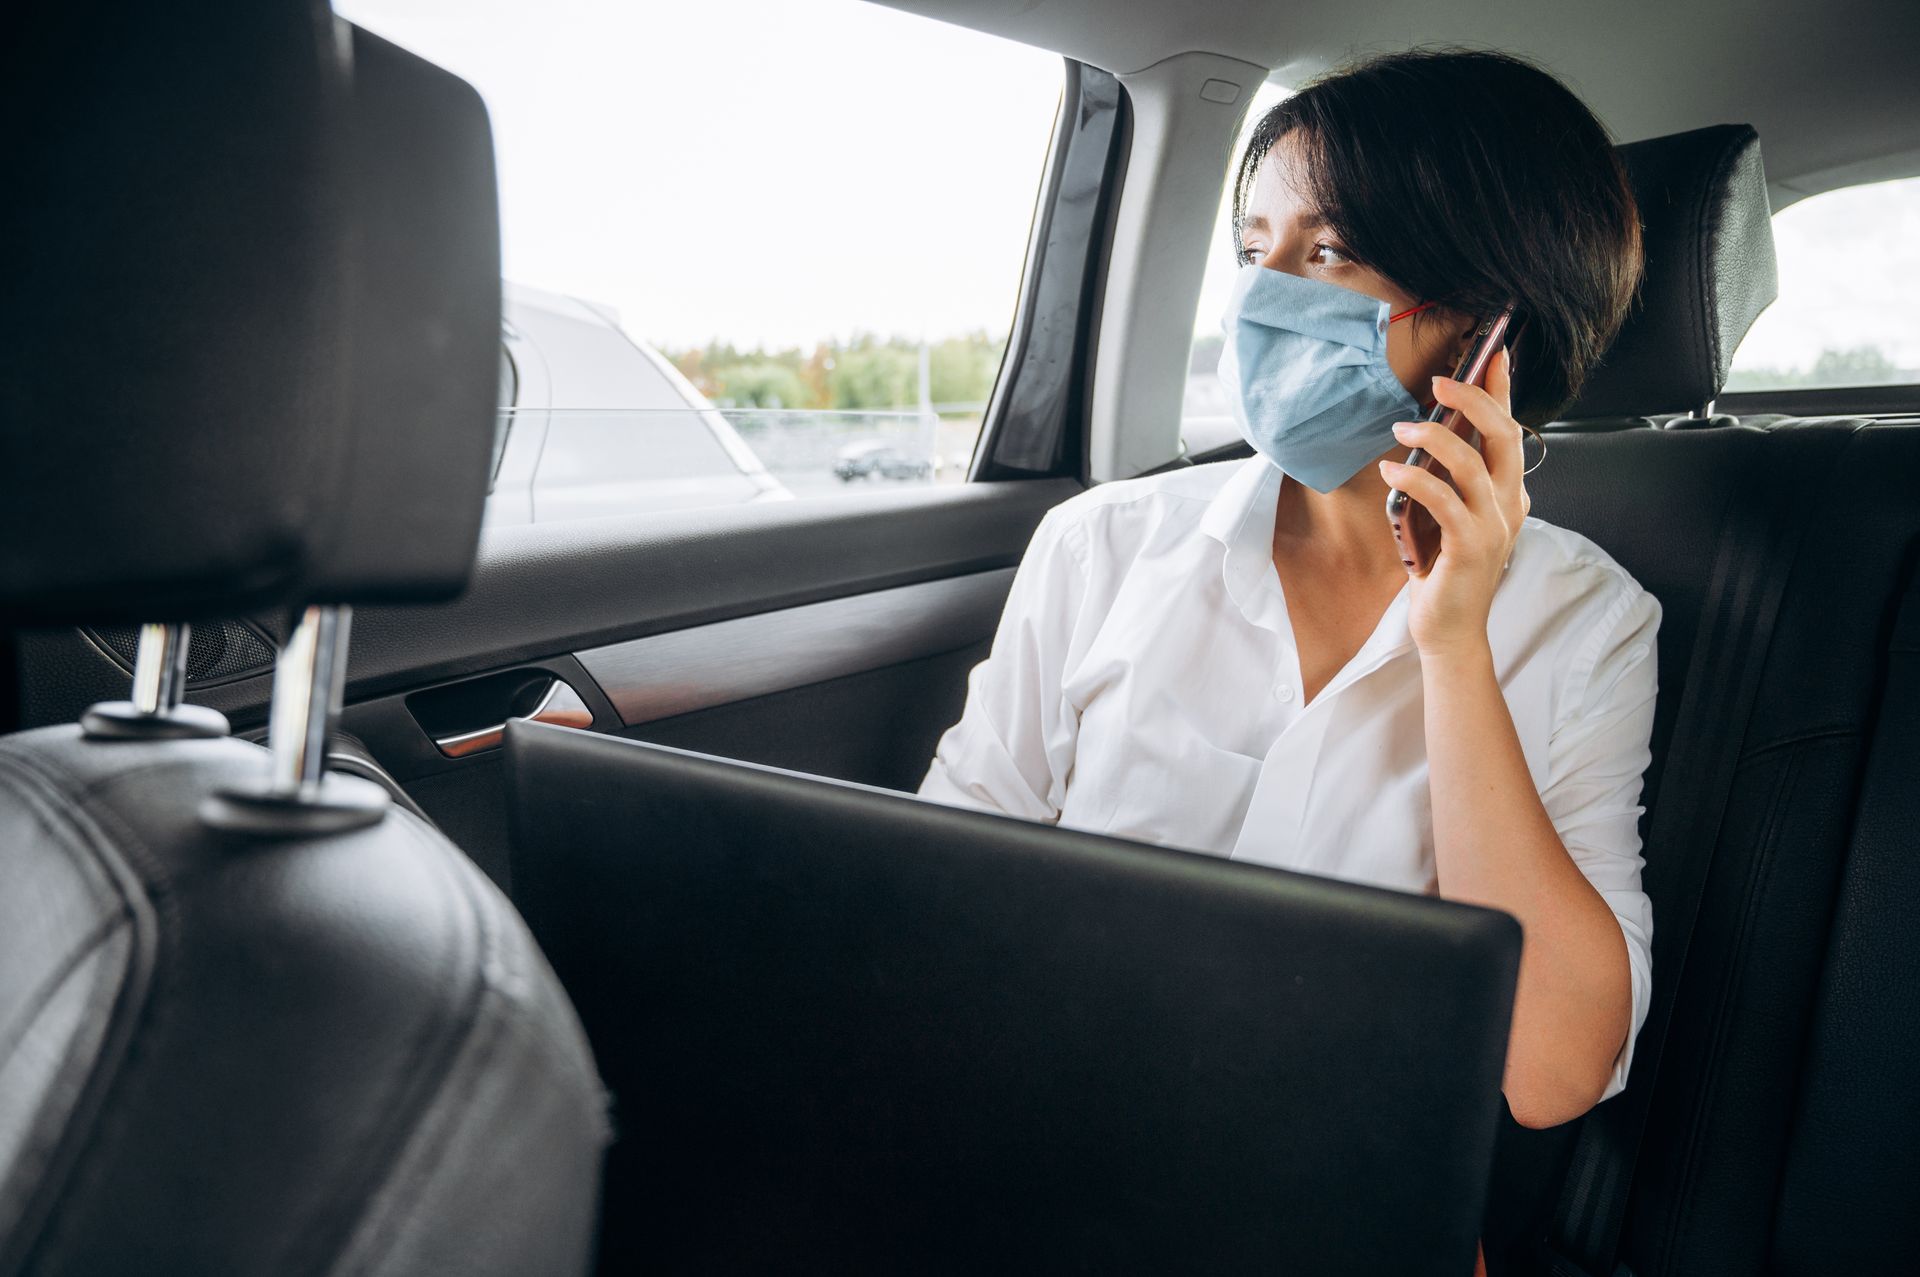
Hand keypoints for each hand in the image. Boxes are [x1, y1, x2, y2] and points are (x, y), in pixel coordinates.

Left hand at [1377, 347, 1527, 656]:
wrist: (1450, 629)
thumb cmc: (1444, 570)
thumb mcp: (1449, 515)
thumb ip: (1449, 480)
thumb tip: (1427, 433)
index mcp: (1508, 493)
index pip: (1510, 430)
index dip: (1503, 390)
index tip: (1494, 353)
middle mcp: (1510, 504)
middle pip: (1503, 435)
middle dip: (1474, 398)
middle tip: (1441, 379)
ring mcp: (1494, 526)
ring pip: (1471, 463)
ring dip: (1434, 436)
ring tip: (1401, 428)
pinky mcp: (1471, 547)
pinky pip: (1444, 500)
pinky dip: (1416, 479)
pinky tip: (1392, 471)